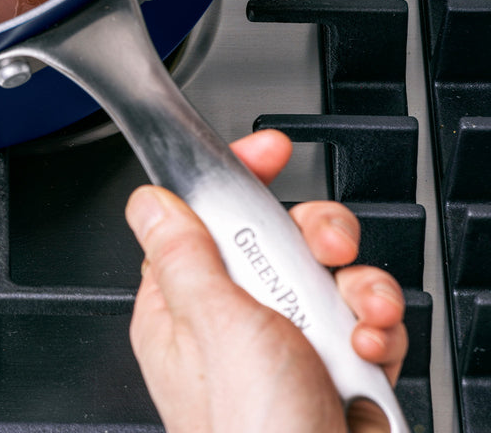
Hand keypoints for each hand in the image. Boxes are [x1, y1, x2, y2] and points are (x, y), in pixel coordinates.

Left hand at [126, 128, 406, 432]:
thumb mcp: (216, 324)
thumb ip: (186, 254)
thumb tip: (147, 200)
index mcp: (181, 308)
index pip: (200, 217)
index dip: (233, 178)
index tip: (269, 150)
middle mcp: (233, 325)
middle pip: (272, 237)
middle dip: (312, 232)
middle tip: (323, 245)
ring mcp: (288, 349)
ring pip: (327, 275)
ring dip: (356, 286)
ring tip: (353, 317)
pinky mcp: (338, 372)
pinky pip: (362, 319)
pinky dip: (376, 327)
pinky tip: (369, 349)